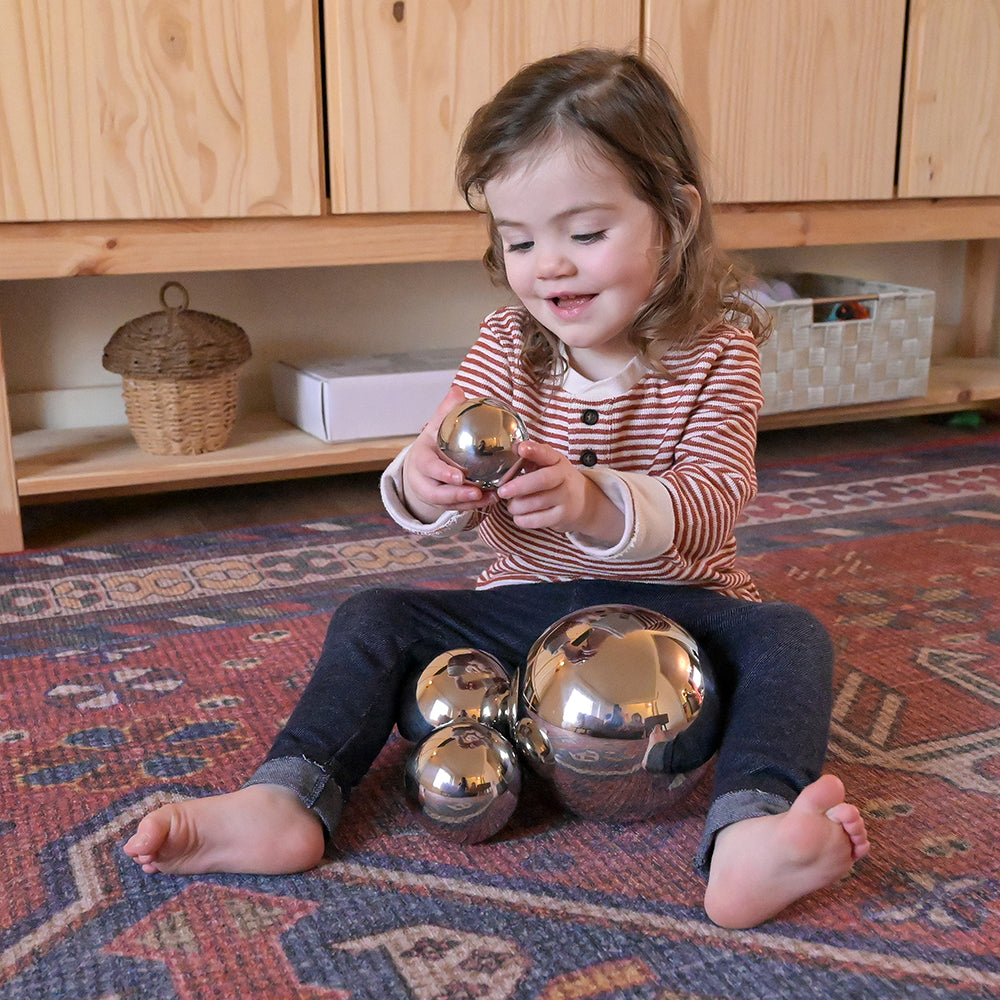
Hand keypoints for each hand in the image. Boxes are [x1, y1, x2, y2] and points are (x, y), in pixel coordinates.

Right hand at [401, 387, 495, 519]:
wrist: (420, 467)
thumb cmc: (432, 444)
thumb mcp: (435, 427)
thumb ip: (446, 411)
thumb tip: (457, 389)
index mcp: (420, 460)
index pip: (430, 468)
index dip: (443, 474)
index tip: (460, 476)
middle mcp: (423, 481)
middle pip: (437, 494)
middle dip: (458, 495)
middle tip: (477, 492)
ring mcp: (432, 496)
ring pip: (449, 505)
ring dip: (469, 503)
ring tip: (490, 497)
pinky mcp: (443, 505)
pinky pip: (458, 509)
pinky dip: (474, 507)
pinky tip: (492, 500)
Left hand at [497, 441, 622, 542]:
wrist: (584, 502)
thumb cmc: (558, 480)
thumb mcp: (550, 464)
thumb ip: (532, 456)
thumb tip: (514, 448)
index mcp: (557, 461)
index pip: (546, 453)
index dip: (534, 451)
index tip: (521, 448)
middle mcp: (564, 478)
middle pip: (542, 480)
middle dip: (519, 486)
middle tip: (502, 491)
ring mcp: (565, 498)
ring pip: (537, 502)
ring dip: (517, 505)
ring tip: (511, 505)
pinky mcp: (562, 517)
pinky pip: (539, 520)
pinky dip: (523, 519)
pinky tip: (518, 516)